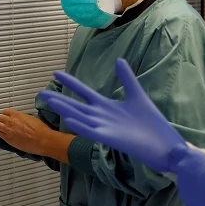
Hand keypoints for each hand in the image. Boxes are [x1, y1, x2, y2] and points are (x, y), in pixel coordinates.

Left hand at [0, 109, 54, 155]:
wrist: (42, 140)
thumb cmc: (40, 129)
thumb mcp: (31, 118)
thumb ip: (21, 117)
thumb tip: (19, 119)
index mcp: (17, 115)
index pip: (5, 111)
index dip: (6, 114)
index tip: (7, 116)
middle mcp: (11, 121)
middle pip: (0, 118)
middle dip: (2, 120)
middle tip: (5, 123)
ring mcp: (8, 131)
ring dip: (0, 127)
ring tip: (4, 129)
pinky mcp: (8, 139)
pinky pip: (0, 135)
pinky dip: (2, 134)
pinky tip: (6, 135)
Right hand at [37, 59, 187, 172]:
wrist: (165, 145)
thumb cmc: (152, 124)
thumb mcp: (138, 96)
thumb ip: (127, 79)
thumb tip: (119, 60)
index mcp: (107, 107)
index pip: (85, 92)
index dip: (71, 82)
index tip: (56, 72)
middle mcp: (102, 117)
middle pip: (77, 105)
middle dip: (59, 99)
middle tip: (40, 92)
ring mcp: (105, 128)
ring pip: (81, 117)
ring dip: (65, 110)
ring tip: (49, 101)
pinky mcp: (112, 139)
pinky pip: (93, 132)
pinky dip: (81, 127)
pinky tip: (70, 120)